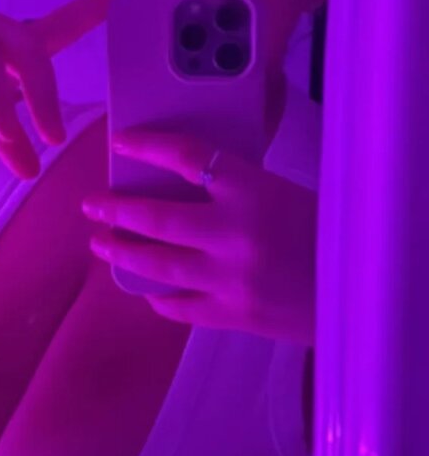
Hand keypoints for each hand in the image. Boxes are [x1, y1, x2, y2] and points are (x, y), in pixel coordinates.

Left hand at [81, 126, 317, 345]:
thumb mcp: (286, 194)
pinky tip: (148, 290)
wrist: (362, 290)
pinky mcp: (233, 313)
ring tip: (101, 244)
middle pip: (156, 216)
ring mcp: (230, 277)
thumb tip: (185, 185)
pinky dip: (160, 296)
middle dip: (116, 209)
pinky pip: (180, 306)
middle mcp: (235, 232)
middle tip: (93, 205)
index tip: (121, 142)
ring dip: (122, 252)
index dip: (149, 146)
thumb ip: (239, 189)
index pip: (189, 156)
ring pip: (157, 264)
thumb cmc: (329, 234)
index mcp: (255, 190)